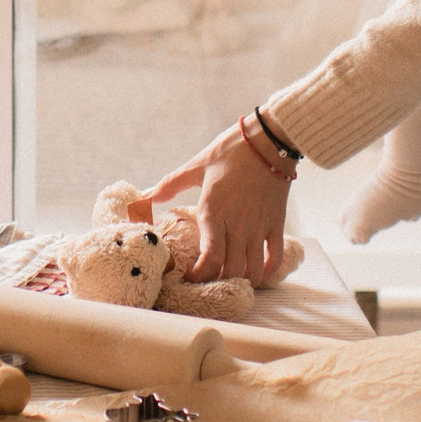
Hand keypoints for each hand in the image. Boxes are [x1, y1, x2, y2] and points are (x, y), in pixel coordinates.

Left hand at [144, 120, 294, 283]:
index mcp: (213, 212)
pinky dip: (267, 270)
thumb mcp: (196, 166)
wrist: (269, 140)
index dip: (200, 275)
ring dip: (242, 280)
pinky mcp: (277, 222)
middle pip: (231, 270)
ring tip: (230, 279)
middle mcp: (237, 224)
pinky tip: (257, 270)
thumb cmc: (230, 151)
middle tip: (208, 279)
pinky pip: (275, 256)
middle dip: (218, 281)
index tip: (191, 277)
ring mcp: (259, 226)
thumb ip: (169, 185)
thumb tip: (142, 197)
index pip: (209, 259)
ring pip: (253, 269)